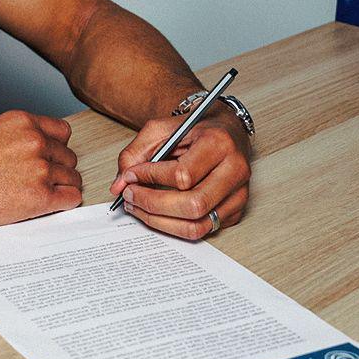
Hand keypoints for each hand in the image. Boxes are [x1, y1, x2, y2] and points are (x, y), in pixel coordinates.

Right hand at [0, 110, 82, 227]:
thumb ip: (20, 136)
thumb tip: (39, 149)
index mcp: (23, 122)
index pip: (63, 132)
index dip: (56, 148)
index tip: (48, 158)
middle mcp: (35, 141)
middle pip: (68, 156)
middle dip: (57, 169)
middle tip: (38, 180)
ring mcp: (40, 169)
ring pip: (73, 178)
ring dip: (60, 187)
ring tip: (38, 194)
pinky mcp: (40, 196)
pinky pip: (71, 198)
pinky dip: (63, 203)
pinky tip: (46, 204)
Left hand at [109, 103, 251, 239]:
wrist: (226, 129)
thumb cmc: (195, 128)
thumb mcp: (161, 128)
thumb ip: (135, 153)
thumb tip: (118, 186)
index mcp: (219, 144)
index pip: (183, 174)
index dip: (150, 177)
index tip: (130, 176)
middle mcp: (235, 170)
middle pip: (193, 205)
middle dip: (153, 204)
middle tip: (130, 196)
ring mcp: (239, 194)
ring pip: (197, 225)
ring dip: (160, 221)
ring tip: (138, 206)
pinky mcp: (235, 211)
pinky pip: (202, 230)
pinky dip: (174, 226)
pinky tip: (158, 212)